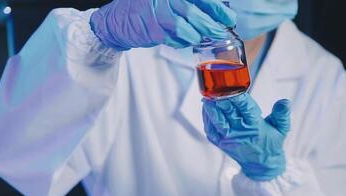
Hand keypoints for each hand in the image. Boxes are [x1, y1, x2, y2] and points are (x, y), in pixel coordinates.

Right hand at [90, 0, 235, 49]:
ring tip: (204, 37)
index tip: (229, 18)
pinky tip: (186, 40)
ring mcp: (157, 11)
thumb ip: (186, 5)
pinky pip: (174, 37)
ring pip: (186, 25)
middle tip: (222, 31)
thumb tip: (213, 13)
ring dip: (198, 33)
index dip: (217, 8)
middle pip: (195, 10)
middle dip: (212, 23)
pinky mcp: (152, 28)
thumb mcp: (166, 3)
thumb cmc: (145, 11)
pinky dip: (183, 41)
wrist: (117, 21)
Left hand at [202, 94, 290, 180]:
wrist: (261, 165)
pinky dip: (207, 117)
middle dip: (221, 100)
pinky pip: (210, 129)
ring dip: (211, 108)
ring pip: (217, 121)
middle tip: (216, 88)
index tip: (233, 86)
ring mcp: (228, 139)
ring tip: (207, 96)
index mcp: (255, 127)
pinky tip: (206, 108)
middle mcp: (240, 133)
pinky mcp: (220, 143)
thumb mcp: (281, 129)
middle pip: (228, 113)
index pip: (245, 108)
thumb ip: (282, 114)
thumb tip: (285, 101)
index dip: (238, 97)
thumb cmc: (270, 144)